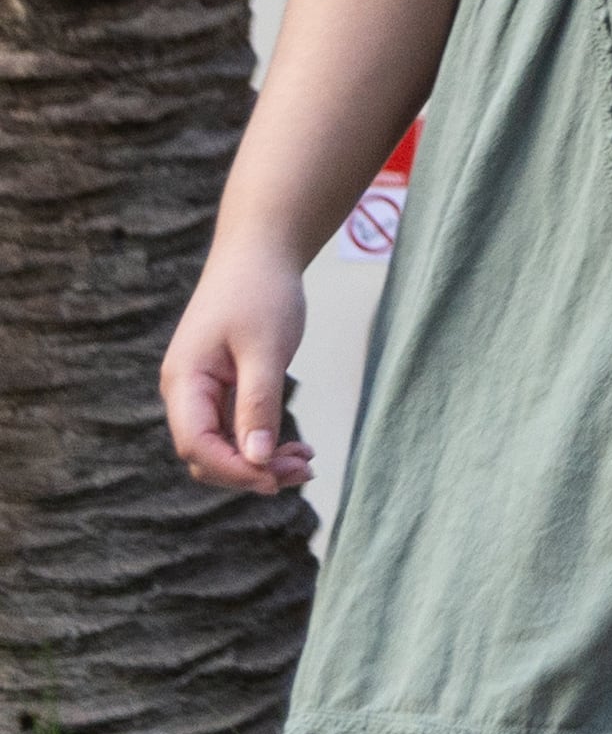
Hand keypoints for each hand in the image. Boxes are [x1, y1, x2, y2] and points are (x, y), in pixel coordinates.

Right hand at [162, 243, 311, 496]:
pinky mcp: (222, 387)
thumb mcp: (265, 350)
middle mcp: (185, 392)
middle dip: (250, 470)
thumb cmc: (261, 293)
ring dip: (259, 460)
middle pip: (206, 453)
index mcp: (184, 382)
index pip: (196, 445)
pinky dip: (261, 441)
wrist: (260, 252)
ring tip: (305, 463)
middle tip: (304, 471)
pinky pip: (234, 428)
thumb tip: (256, 460)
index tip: (276, 480)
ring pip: (222, 445)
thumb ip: (258, 404)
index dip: (234, 470)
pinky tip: (294, 447)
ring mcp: (202, 391)